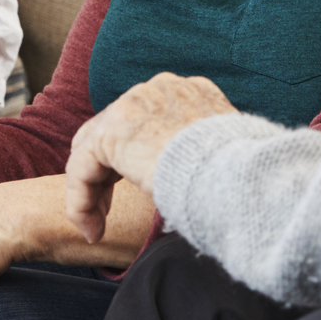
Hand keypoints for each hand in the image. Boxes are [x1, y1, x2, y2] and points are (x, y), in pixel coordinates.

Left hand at [66, 73, 236, 241]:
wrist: (239, 177)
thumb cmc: (240, 179)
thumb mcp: (219, 157)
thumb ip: (195, 155)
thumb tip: (189, 180)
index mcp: (188, 93)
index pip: (143, 121)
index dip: (131, 160)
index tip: (136, 193)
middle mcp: (158, 90)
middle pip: (113, 131)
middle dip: (105, 174)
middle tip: (107, 213)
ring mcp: (134, 104)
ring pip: (94, 150)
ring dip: (90, 193)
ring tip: (96, 228)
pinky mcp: (114, 131)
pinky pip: (82, 167)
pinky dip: (81, 201)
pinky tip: (93, 229)